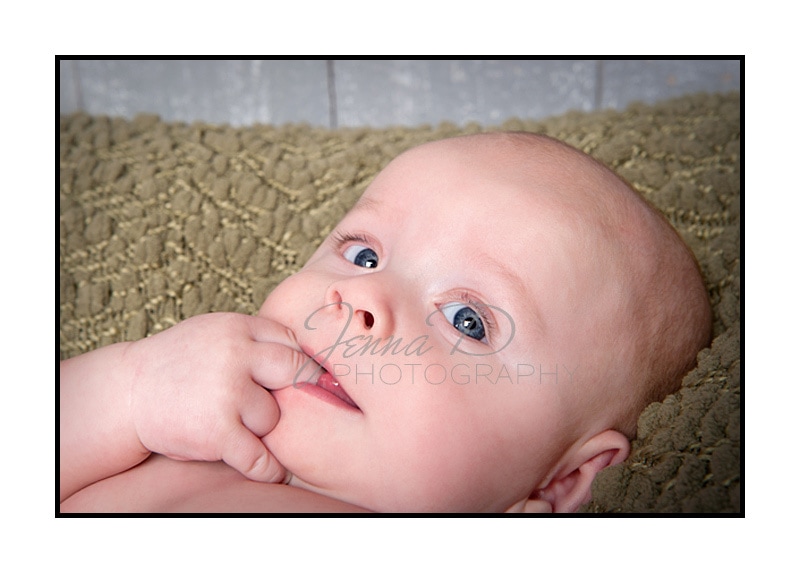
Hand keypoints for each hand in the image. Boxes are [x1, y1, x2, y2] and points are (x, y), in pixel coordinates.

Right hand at [124, 313, 305, 482]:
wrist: (128, 392)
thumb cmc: (181, 362)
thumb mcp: (216, 332)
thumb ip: (256, 338)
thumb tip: (307, 355)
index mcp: (237, 328)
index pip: (292, 344)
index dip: (296, 365)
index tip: (298, 380)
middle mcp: (235, 356)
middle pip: (296, 374)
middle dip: (293, 390)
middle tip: (283, 402)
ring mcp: (227, 394)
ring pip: (273, 417)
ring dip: (258, 426)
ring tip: (230, 420)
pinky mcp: (217, 433)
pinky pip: (260, 458)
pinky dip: (267, 469)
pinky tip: (267, 468)